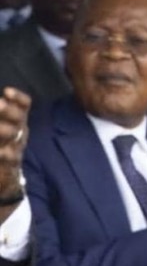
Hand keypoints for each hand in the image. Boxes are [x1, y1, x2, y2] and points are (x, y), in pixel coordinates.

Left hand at [0, 87, 30, 202]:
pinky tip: (1, 152)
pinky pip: (12, 157)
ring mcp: (17, 147)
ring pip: (16, 136)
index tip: (7, 91)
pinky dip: (6, 153)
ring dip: (5, 129)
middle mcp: (20, 131)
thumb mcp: (4, 125)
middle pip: (20, 118)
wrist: (5, 173)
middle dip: (10, 111)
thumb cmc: (2, 144)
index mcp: (17, 120)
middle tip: (0, 104)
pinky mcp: (13, 163)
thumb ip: (4, 114)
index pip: (24, 105)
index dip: (18, 98)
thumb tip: (1, 102)